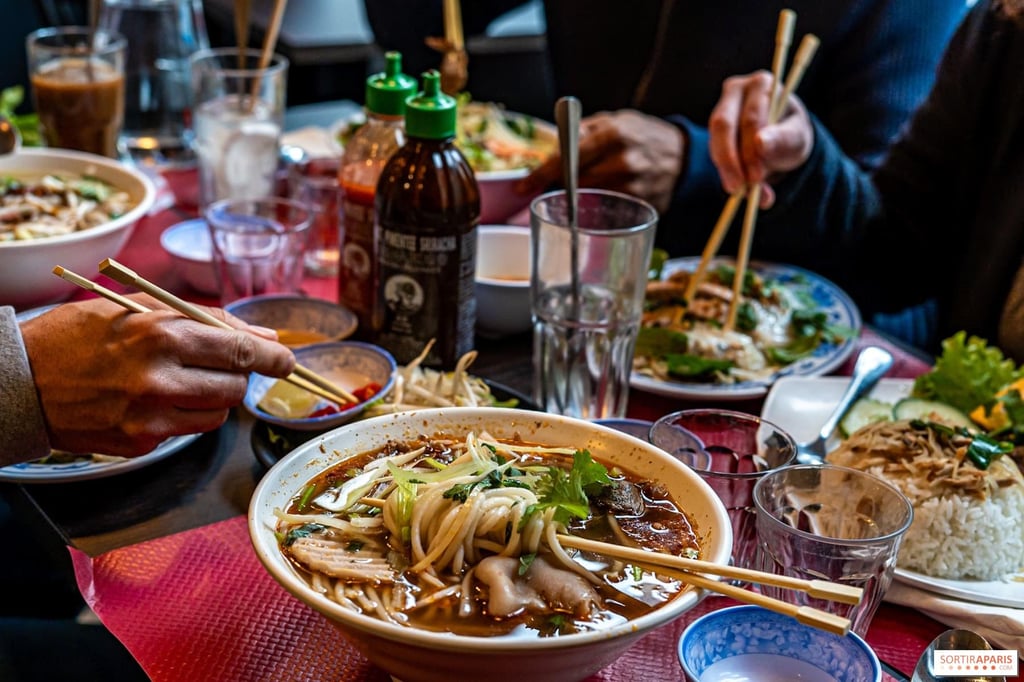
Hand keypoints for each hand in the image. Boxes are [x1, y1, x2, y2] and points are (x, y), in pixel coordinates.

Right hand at [19, 294, 295, 456]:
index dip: (273, 358)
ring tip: (181, 380)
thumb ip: (206, 319)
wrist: (19, 382)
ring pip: (217, 414)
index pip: (240, 350)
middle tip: (218, 365)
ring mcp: (149, 416)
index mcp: (160, 335)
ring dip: (213, 398)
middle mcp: (159, 378)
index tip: (288, 360)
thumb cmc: (78, 335)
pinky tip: (155, 399)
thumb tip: (263, 336)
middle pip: (235, 387)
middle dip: (236, 376)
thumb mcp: (138, 307)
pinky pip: (187, 430)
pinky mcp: (140, 443)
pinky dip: (184, 415)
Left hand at [517, 110, 684, 213]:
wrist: (682, 154)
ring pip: (589, 199)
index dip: (541, 175)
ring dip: (581, 196)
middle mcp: (624, 161)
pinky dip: (600, 205)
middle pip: (575, 183)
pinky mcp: (642, 207)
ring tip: (591, 185)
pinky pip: (607, 212)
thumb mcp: (611, 121)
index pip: (567, 159)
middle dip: (561, 185)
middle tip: (556, 185)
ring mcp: (635, 186)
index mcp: (614, 133)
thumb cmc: (640, 135)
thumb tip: (549, 154)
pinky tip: (607, 195)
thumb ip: (580, 133)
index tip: (522, 187)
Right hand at [708, 70, 814, 207]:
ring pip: (715, 141)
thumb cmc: (792, 133)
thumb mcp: (797, 138)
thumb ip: (783, 140)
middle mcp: (737, 90)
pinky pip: (714, 152)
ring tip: (741, 191)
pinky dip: (725, 172)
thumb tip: (761, 145)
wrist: (783, 141)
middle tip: (740, 188)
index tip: (756, 177)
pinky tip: (738, 185)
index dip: (750, 148)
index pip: (750, 116)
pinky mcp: (713, 130)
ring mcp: (721, 109)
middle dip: (731, 160)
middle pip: (723, 125)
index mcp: (763, 85)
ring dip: (727, 169)